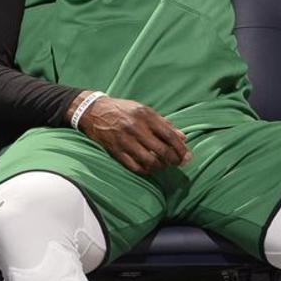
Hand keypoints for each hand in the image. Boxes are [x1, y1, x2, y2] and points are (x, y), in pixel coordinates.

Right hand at [73, 94, 190, 174]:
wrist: (94, 111)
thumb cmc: (124, 110)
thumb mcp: (145, 110)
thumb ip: (164, 124)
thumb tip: (183, 137)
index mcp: (145, 116)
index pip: (169, 135)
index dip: (180, 148)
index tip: (187, 156)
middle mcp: (135, 128)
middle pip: (161, 150)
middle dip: (174, 159)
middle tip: (179, 163)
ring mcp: (124, 141)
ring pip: (149, 161)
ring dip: (160, 166)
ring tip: (165, 165)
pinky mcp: (115, 151)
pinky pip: (134, 166)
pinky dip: (145, 170)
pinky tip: (150, 168)